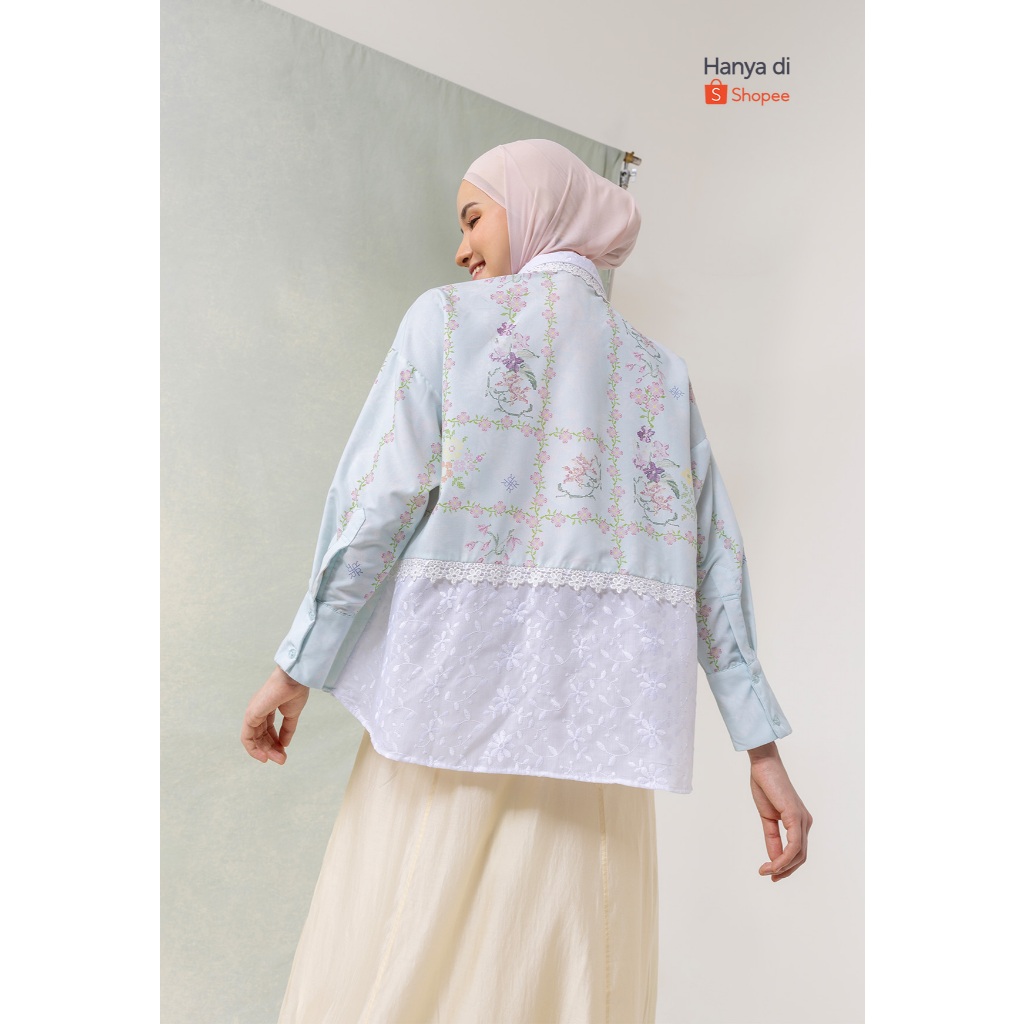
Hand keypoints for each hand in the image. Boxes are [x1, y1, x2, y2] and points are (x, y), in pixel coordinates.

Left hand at [241, 666, 309, 764]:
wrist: (294, 679)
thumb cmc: (294, 691)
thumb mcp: (292, 714)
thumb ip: (287, 729)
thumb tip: (284, 744)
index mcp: (266, 708)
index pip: (267, 730)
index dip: (274, 742)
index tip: (283, 752)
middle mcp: (257, 712)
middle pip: (261, 736)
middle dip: (271, 749)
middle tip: (282, 759)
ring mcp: (252, 713)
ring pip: (254, 739)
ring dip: (265, 751)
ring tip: (278, 759)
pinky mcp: (251, 716)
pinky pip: (247, 737)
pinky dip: (253, 749)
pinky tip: (264, 756)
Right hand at [747, 741, 811, 880]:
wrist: (763, 766)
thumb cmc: (765, 786)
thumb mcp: (767, 818)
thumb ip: (772, 838)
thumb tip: (774, 859)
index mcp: (799, 822)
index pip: (797, 851)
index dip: (785, 866)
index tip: (769, 873)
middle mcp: (805, 822)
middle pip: (800, 856)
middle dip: (785, 870)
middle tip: (768, 876)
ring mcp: (802, 819)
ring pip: (798, 854)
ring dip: (782, 867)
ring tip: (766, 871)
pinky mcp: (795, 816)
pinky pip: (794, 844)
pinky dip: (784, 858)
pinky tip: (773, 864)